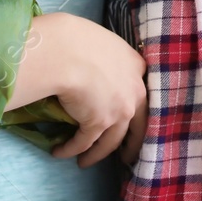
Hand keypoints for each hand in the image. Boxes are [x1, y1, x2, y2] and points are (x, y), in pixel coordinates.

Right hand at [30, 14, 146, 167]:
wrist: (66, 51)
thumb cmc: (79, 38)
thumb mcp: (104, 43)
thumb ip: (108, 59)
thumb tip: (93, 66)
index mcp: (136, 67)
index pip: (142, 94)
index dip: (137, 110)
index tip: (131, 122)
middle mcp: (134, 92)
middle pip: (138, 126)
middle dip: (131, 145)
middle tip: (125, 157)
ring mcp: (119, 111)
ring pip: (110, 142)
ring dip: (95, 155)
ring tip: (84, 162)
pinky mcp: (98, 124)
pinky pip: (83, 143)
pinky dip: (70, 150)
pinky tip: (60, 152)